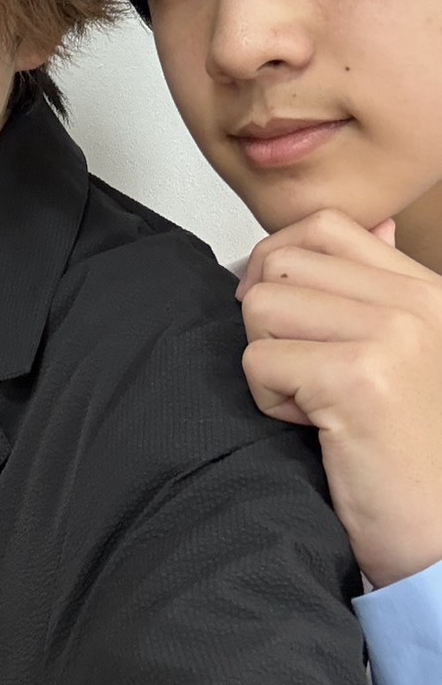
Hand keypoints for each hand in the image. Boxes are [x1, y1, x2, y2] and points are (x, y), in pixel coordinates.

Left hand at [237, 208, 441, 587]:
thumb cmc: (418, 458)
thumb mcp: (413, 356)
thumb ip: (384, 290)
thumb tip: (375, 226)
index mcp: (426, 290)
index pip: (324, 225)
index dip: (277, 262)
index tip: (281, 316)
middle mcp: (415, 302)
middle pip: (279, 263)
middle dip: (268, 321)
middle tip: (304, 374)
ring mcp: (389, 335)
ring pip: (260, 306)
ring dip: (268, 360)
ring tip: (315, 402)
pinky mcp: (357, 379)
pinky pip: (258, 360)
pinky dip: (270, 400)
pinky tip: (316, 428)